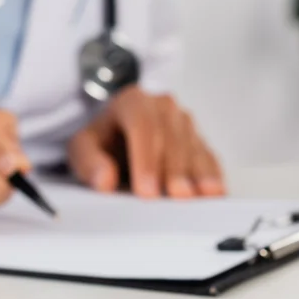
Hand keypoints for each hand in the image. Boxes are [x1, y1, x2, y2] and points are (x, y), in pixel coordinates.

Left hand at [67, 86, 224, 198]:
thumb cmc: (103, 141)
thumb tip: (104, 180)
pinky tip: (215, 190)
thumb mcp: (83, 148)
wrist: (118, 133)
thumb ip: (89, 162)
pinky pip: (208, 156)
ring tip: (201, 195)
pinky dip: (212, 174)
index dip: (146, 160)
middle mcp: (163, 107)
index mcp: (133, 102)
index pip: (143, 126)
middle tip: (176, 196)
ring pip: (193, 147)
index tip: (146, 190)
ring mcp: (184, 123)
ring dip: (198, 173)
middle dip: (174, 169)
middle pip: (172, 137)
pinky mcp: (198, 140)